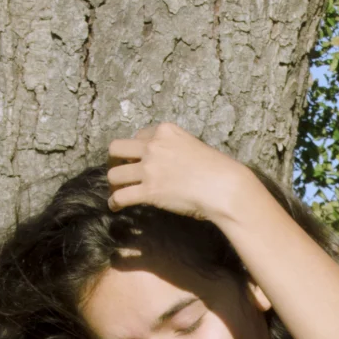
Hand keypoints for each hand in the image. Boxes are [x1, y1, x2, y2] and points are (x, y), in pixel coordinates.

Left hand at [106, 122, 258, 224]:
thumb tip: (166, 162)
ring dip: (114, 184)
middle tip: (120, 172)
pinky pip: (120, 196)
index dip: (136, 149)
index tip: (137, 159)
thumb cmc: (218, 169)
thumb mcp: (193, 146)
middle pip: (116, 149)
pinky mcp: (149, 191)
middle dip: (114, 161)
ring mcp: (149, 168)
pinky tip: (116, 207)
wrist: (224, 186)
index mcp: (165, 131)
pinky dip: (114, 203)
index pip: (138, 135)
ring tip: (118, 191)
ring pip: (114, 174)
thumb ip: (174, 148)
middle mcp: (153, 146)